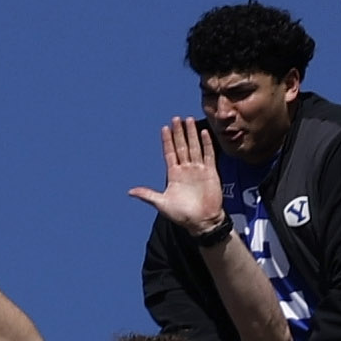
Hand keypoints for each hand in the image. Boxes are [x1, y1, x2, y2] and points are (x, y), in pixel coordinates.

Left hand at [135, 113, 224, 237]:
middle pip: (181, 146)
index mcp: (173, 175)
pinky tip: (203, 133)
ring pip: (194, 147)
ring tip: (188, 120)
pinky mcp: (210, 172)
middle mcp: (185, 169)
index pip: (169, 153)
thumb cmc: (182, 215)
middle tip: (176, 118)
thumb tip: (130, 192)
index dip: (167, 141)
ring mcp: (198, 169)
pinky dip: (206, 144)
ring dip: (191, 134)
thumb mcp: (162, 203)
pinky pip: (208, 155)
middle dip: (178, 133)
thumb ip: (147, 195)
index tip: (164, 128)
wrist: (202, 222)